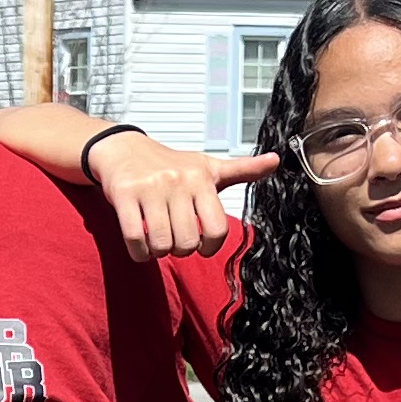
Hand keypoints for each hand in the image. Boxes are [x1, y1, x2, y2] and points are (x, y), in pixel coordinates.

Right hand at [91, 131, 275, 260]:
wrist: (124, 148)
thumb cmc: (170, 164)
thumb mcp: (208, 166)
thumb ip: (243, 170)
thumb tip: (277, 160)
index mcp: (201, 178)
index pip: (217, 228)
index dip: (210, 246)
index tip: (202, 245)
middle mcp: (177, 182)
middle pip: (187, 242)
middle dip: (181, 249)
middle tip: (175, 239)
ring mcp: (150, 188)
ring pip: (162, 243)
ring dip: (159, 251)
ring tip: (157, 240)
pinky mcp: (124, 194)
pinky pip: (135, 239)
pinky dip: (140, 252)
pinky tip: (142, 246)